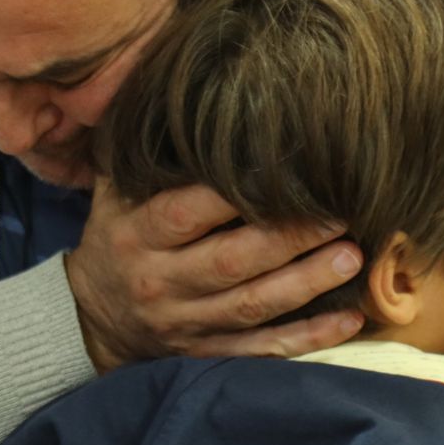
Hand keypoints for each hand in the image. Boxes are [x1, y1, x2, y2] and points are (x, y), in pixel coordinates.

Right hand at [66, 179, 364, 370]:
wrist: (91, 318)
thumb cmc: (117, 237)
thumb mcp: (114, 192)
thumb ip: (147, 153)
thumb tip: (179, 92)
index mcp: (137, 234)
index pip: (184, 212)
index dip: (231, 194)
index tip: (282, 171)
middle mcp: (161, 281)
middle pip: (229, 262)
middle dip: (288, 239)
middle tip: (340, 215)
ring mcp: (186, 322)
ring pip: (251, 306)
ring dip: (306, 284)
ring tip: (352, 258)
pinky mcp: (207, 352)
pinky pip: (261, 350)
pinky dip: (306, 338)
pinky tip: (348, 320)